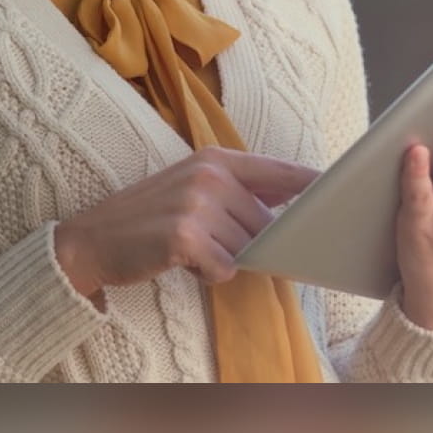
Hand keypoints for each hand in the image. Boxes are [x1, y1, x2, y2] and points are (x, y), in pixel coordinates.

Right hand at [53, 145, 319, 300]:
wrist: (92, 240)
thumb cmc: (147, 218)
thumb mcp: (191, 187)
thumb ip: (238, 191)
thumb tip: (290, 204)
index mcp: (215, 159)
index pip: (281, 171)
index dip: (313, 185)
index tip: (340, 194)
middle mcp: (209, 175)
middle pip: (266, 222)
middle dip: (250, 242)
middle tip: (212, 242)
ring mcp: (197, 204)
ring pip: (248, 247)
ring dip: (227, 259)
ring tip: (193, 250)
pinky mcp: (186, 235)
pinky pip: (225, 267)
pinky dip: (211, 273)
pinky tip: (185, 262)